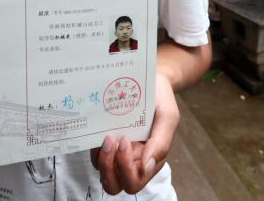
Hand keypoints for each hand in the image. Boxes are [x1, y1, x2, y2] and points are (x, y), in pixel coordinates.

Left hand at [90, 73, 178, 194]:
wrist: (150, 79)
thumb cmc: (160, 98)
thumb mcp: (168, 116)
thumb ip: (161, 142)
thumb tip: (146, 167)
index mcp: (151, 159)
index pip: (135, 181)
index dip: (126, 167)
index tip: (125, 140)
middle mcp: (133, 160)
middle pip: (115, 184)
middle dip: (109, 168)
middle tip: (112, 140)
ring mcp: (118, 153)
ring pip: (103, 173)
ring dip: (102, 159)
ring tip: (106, 136)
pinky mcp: (106, 142)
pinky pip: (96, 156)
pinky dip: (95, 148)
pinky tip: (100, 130)